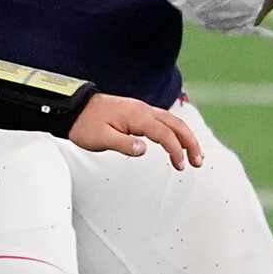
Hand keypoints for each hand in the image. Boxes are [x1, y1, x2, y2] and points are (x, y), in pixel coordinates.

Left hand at [68, 96, 204, 168]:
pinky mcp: (138, 113)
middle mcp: (143, 110)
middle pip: (175, 123)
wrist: (74, 108)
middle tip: (198, 161)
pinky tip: (177, 143)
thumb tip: (143, 150)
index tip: (181, 165)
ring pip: (171, 121)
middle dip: (190, 142)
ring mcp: (141, 109)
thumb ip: (123, 144)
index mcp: (136, 116)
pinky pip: (163, 121)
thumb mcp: (100, 138)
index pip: (164, 133)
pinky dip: (175, 132)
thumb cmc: (85, 124)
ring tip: (194, 155)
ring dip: (185, 137)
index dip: (176, 149)